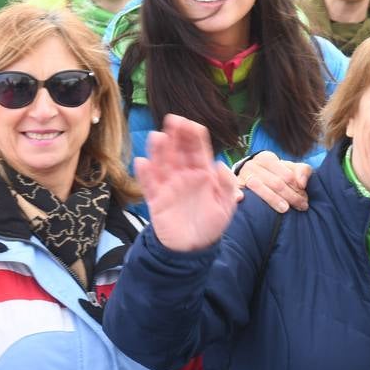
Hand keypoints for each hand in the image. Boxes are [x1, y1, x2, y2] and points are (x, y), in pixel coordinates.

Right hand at [136, 114, 239, 251]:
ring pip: (162, 163)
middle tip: (173, 120)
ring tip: (157, 137)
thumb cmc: (211, 225)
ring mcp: (169, 186)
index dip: (194, 136)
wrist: (194, 248)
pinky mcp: (157, 200)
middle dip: (176, 136)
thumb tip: (220, 163)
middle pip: (178, 151)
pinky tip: (142, 162)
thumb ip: (227, 185)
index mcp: (203, 174)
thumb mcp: (226, 206)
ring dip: (159, 150)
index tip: (190, 124)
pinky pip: (149, 185)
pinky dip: (145, 174)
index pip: (198, 150)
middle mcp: (184, 176)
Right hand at [237, 152, 310, 213]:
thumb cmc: (275, 174)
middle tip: (301, 206)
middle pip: (275, 182)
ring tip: (286, 209)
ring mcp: (241, 176)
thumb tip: (302, 183)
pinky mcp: (235, 187)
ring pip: (258, 186)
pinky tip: (243, 200)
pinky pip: (238, 191)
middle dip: (291, 196)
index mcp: (266, 158)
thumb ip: (302, 171)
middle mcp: (252, 165)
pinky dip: (239, 195)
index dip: (297, 187)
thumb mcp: (290, 169)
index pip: (287, 174)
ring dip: (273, 199)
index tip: (305, 197)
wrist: (250, 178)